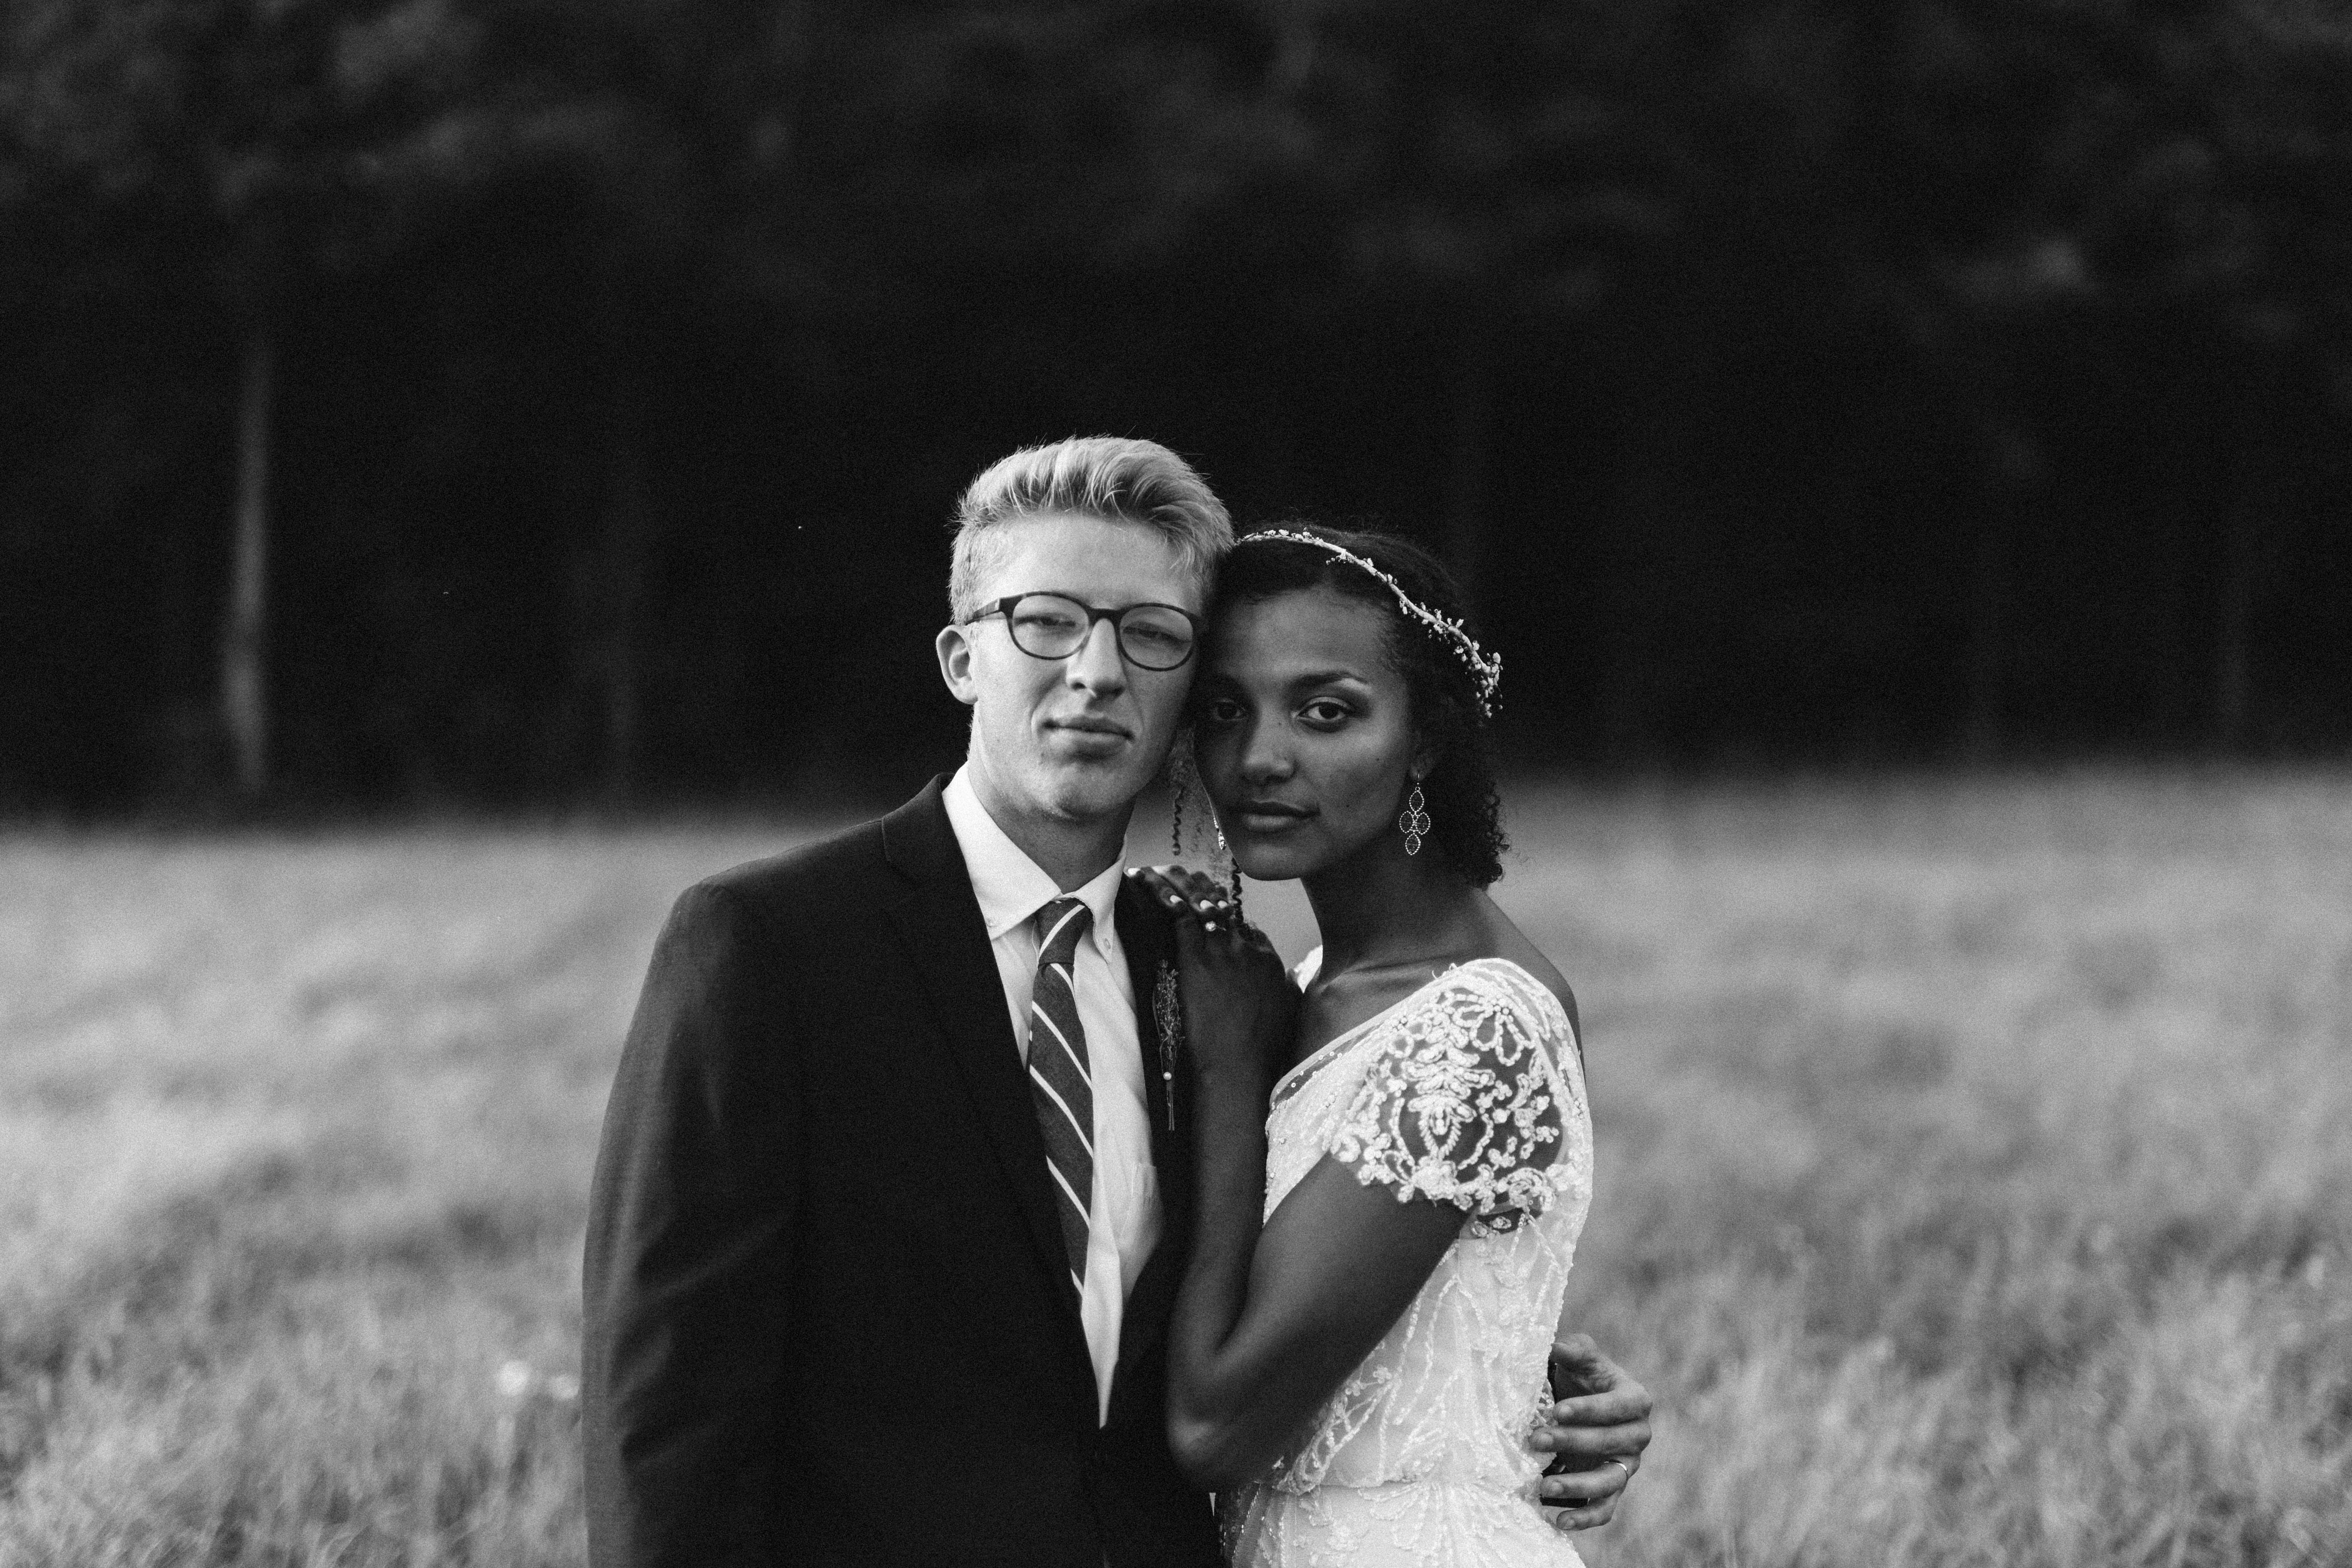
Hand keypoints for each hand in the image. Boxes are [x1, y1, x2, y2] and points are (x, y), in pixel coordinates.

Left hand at [1134, 865, 1296, 1084]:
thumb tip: (1283, 983)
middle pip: (1223, 910)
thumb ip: (1284, 991)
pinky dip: (1161, 895)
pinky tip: (1147, 883)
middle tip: (1184, 885)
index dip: (1226, 920)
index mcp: (1269, 961)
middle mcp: (1248, 948)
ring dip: (1179, 887)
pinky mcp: (1197, 958)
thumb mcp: (1286, 1015)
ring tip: (1159, 872)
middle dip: (1202, 897)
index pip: (1246, 927)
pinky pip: (1179, 914)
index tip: (1211, 916)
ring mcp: (1222, 951)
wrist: (1241, 1067)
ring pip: (1199, 904)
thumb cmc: (1262, 1053)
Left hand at [1529, 1334, 1653, 1530]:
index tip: (1556, 1411)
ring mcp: (1626, 1465)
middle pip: (1610, 1443)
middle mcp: (1637, 1435)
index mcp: (1635, 1399)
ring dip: (1578, 1486)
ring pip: (1609, 1481)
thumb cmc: (1579, 1377)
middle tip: (1536, 1439)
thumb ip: (1575, 1350)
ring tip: (1544, 1486)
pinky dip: (1584, 1517)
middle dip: (1572, 1442)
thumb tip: (1560, 1347)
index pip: (1617, 1407)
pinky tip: (1558, 1520)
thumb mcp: (1579, 1359)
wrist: (1577, 1403)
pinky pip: (1605, 1509)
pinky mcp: (1613, 1488)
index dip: (1589, 1410)